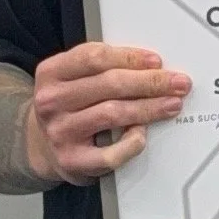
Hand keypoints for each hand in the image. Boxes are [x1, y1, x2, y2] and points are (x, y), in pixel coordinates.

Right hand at [26, 40, 190, 183]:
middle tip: (177, 83)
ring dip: (149, 108)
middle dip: (150, 82)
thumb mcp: (72, 78)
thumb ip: (102, 67)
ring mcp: (60, 132)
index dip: (130, 57)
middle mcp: (51, 101)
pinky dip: (131, 143)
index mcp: (52, 72)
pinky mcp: (72, 161)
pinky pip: (110, 154)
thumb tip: (151, 67)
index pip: (95, 57)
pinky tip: (143, 135)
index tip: (157, 62)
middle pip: (110, 85)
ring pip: (113, 114)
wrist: (41, 146)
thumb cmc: (68, 106)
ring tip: (171, 104)